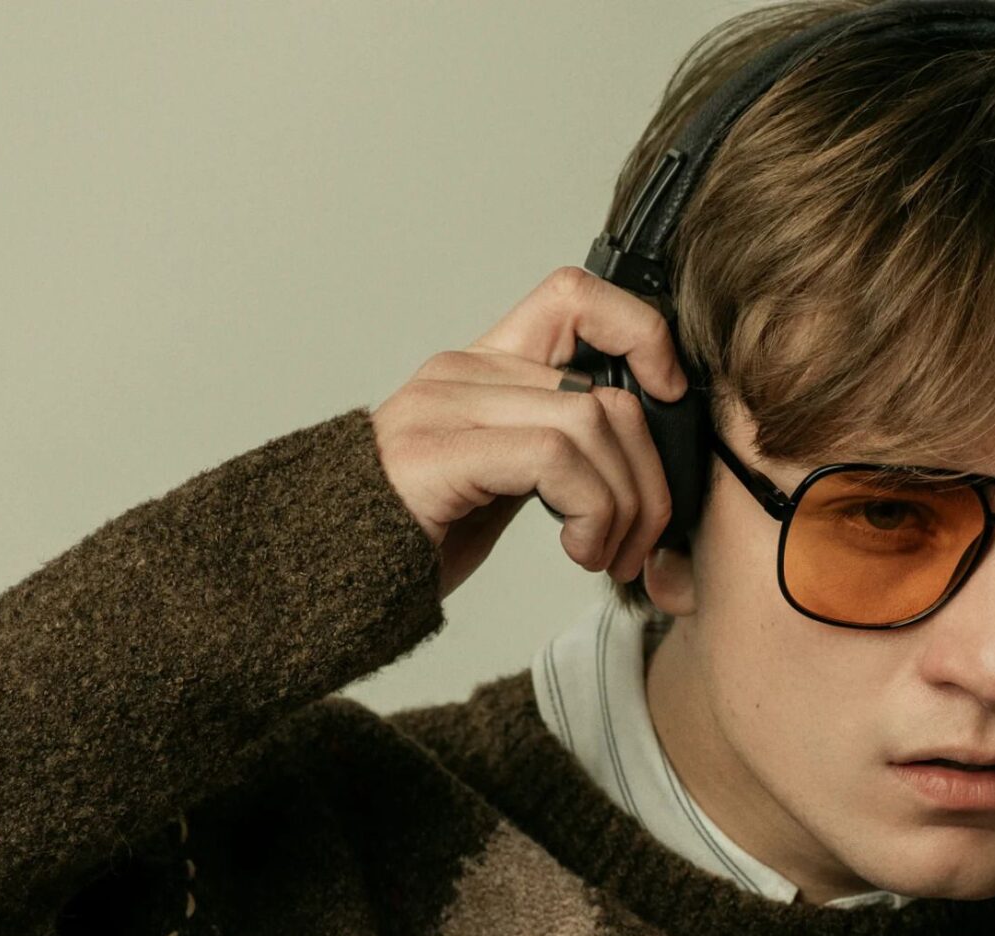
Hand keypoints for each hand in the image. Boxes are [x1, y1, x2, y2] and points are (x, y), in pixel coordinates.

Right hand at [368, 266, 690, 601]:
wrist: (325, 579)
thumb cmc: (416, 538)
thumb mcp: (505, 483)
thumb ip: (560, 453)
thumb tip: (648, 466)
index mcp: (483, 368)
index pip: (575, 297)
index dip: (641, 332)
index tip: (669, 397)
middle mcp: (462, 373)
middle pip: (609, 392)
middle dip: (650, 478)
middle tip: (641, 541)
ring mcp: (443, 407)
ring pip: (591, 423)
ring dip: (623, 505)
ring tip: (604, 553)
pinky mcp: (434, 453)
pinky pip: (553, 458)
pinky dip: (591, 511)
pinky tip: (579, 550)